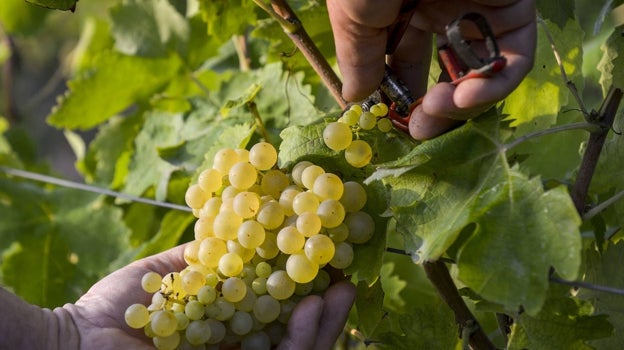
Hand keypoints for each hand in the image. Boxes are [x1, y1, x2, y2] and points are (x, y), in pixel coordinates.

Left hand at [61, 245, 355, 348]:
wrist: (76, 343)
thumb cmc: (113, 310)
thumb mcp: (168, 276)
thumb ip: (204, 260)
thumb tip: (239, 232)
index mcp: (221, 334)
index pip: (275, 318)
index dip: (303, 293)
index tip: (326, 261)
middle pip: (292, 339)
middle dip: (324, 312)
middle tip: (350, 279)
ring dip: (322, 326)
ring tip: (341, 290)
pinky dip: (298, 341)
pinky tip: (308, 309)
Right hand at [327, 0, 535, 138]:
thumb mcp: (353, 19)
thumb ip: (359, 59)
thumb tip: (356, 98)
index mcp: (401, 17)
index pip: (407, 70)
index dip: (402, 102)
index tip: (395, 126)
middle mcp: (441, 15)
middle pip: (448, 78)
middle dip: (434, 111)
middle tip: (418, 127)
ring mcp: (476, 12)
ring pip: (482, 75)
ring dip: (462, 105)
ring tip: (440, 108)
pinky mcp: (510, 6)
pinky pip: (514, 57)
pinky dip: (495, 84)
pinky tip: (466, 96)